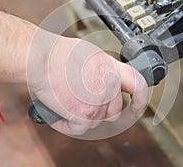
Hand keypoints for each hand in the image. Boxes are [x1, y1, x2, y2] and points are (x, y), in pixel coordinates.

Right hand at [28, 34, 148, 134]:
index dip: (141, 99)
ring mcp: (98, 102)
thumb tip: (99, 81)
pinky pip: (78, 129)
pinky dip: (66, 124)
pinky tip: (58, 114)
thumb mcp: (89, 54)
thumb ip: (101, 71)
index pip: (138, 85)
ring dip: (80, 117)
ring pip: (95, 121)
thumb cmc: (57, 53)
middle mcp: (109, 85)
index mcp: (112, 68)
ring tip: (64, 104)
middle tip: (82, 103)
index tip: (136, 106)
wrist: (41, 57)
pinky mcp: (83, 115)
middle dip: (99, 110)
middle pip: (114, 110)